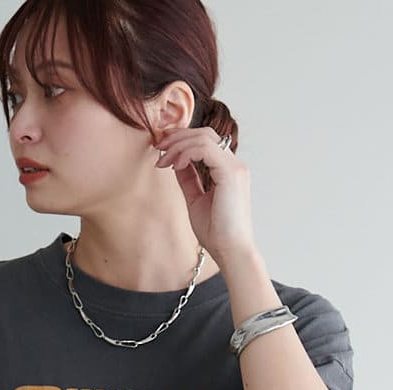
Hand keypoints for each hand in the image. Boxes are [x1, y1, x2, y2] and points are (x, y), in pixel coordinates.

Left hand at [153, 125, 254, 267]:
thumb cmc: (217, 233)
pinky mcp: (230, 173)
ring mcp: (235, 167)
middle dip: (178, 137)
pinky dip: (186, 153)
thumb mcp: (196, 201)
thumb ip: (189, 180)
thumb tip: (176, 164)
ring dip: (178, 145)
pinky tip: (176, 165)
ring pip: (203, 138)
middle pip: (205, 134)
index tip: (162, 151)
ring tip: (163, 161)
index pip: (206, 142)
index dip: (182, 140)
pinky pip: (204, 149)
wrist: (231, 251)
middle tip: (158, 147)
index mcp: (228, 171)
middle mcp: (235, 165)